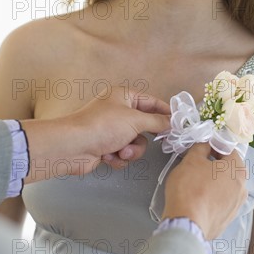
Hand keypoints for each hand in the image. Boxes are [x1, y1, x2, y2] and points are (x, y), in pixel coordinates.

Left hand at [21, 87, 169, 182]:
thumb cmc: (104, 126)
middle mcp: (118, 111)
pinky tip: (108, 156)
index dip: (165, 113)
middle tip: (156, 142)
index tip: (179, 124)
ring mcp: (111, 129)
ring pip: (135, 143)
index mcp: (123, 96)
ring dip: (130, 150)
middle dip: (143, 137)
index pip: (151, 102)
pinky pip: (123, 153)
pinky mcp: (106, 146)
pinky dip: (118, 157)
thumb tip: (172, 121)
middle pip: (144, 125)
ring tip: (120, 151)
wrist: (74, 146)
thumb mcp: (135, 120)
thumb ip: (157, 122)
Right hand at [162, 142, 247, 239]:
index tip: (201, 147)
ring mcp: (236, 205)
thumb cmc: (190, 187)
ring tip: (197, 180)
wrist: (187, 223)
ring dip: (215, 180)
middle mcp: (242, 188)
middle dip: (215, 163)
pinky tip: (199, 196)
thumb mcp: (191, 160)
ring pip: (226, 185)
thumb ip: (201, 148)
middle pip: (230, 168)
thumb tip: (205, 145)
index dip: (214, 145)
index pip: (229, 150)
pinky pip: (222, 200)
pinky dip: (213, 195)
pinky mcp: (228, 218)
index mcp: (237, 170)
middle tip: (198, 162)